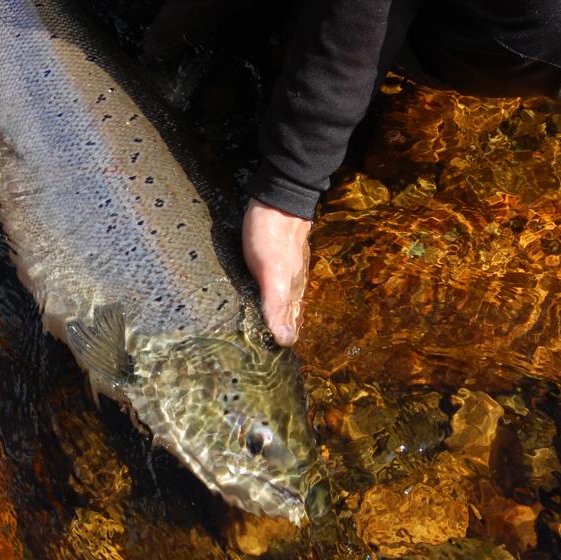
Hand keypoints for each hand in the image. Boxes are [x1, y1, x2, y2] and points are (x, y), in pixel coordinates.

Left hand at [242, 198, 311, 346]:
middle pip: (289, 316)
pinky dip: (272, 299)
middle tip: (270, 352)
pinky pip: (276, 285)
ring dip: (278, 318)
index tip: (272, 359)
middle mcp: (292, 284)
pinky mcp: (277, 258)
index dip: (282, 341)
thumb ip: (276, 305)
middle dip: (281, 333)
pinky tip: (267, 299)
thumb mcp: (270, 273)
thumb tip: (284, 339)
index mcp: (291, 292)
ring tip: (271, 332)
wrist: (279, 198)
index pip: (290, 327)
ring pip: (285, 301)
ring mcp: (286, 270)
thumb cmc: (271, 236)